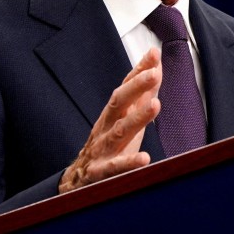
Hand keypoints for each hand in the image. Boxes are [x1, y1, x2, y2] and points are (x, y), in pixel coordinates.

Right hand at [59, 48, 161, 192]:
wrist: (78, 179)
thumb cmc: (109, 143)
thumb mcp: (126, 117)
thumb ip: (143, 93)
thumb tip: (156, 65)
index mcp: (113, 113)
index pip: (125, 87)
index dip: (139, 71)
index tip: (153, 54)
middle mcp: (106, 127)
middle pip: (118, 103)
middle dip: (136, 87)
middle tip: (154, 74)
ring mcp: (102, 148)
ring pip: (119, 132)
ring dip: (137, 118)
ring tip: (156, 105)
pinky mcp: (100, 172)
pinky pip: (114, 167)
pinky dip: (128, 163)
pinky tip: (144, 159)